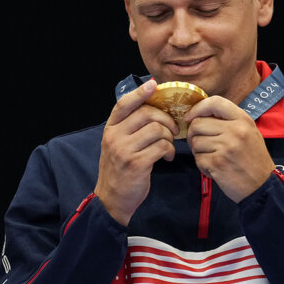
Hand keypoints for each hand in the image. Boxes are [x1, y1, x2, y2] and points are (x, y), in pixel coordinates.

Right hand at [94, 79, 177, 225]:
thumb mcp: (116, 145)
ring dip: (169, 137)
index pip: (124, 104)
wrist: (112, 199)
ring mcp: (124, 150)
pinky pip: (161, 147)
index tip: (153, 84)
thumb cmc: (119, 170)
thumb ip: (129, 128)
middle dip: (166, 120)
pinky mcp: (136, 163)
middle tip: (173, 130)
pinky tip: (166, 158)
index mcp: (110, 129)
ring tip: (168, 147)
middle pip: (147, 114)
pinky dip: (169, 151)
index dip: (140, 92)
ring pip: (157, 130)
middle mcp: (114, 137)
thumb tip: (152, 109)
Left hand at [184, 96, 274, 202]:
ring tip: (212, 157)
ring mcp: (226, 147)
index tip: (190, 117)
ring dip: (198, 151)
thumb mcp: (248, 132)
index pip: (215, 102)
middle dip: (193, 134)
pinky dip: (202, 165)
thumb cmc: (253, 159)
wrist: (262, 185)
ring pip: (195, 141)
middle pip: (197, 123)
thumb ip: (228, 121)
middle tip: (200, 144)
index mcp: (243, 120)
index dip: (197, 108)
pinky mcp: (217, 163)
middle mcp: (235, 130)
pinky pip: (198, 158)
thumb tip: (199, 114)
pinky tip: (214, 168)